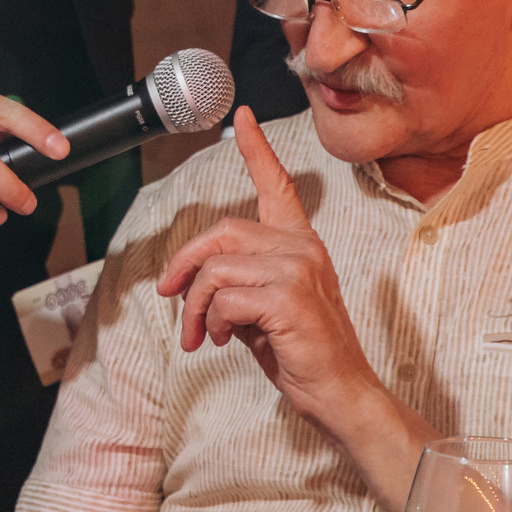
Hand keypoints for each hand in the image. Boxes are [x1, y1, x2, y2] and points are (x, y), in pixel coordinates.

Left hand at [154, 106, 383, 429]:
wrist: (340, 394)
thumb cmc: (300, 353)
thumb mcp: (262, 309)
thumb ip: (236, 283)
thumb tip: (191, 280)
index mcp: (301, 244)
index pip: (278, 186)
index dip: (257, 149)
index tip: (241, 116)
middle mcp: (302, 247)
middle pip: (222, 231)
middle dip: (185, 265)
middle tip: (171, 299)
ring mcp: (298, 269)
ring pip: (216, 268)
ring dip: (196, 306)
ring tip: (202, 335)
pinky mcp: (289, 297)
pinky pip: (225, 297)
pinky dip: (213, 322)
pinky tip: (224, 341)